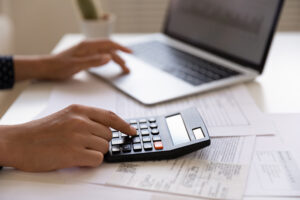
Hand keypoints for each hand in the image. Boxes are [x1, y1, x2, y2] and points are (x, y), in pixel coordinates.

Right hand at [0, 104, 135, 171]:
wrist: (18, 141)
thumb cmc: (41, 131)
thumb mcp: (65, 116)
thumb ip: (86, 119)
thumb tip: (107, 130)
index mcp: (79, 110)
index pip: (110, 116)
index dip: (124, 125)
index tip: (132, 131)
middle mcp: (80, 121)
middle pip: (108, 135)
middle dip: (101, 142)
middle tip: (85, 145)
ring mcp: (77, 137)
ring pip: (104, 147)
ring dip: (94, 152)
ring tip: (77, 151)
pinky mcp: (73, 153)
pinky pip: (97, 159)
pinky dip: (90, 161)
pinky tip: (76, 158)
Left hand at [14, 39, 131, 80]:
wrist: (47, 67)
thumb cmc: (59, 66)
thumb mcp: (76, 65)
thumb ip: (93, 61)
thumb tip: (109, 58)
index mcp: (87, 46)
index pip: (108, 44)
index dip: (120, 48)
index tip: (130, 53)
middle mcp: (88, 47)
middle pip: (109, 50)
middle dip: (120, 58)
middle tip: (127, 69)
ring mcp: (87, 51)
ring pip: (105, 54)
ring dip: (115, 60)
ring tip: (123, 68)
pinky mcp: (85, 57)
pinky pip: (100, 57)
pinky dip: (108, 61)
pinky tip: (110, 64)